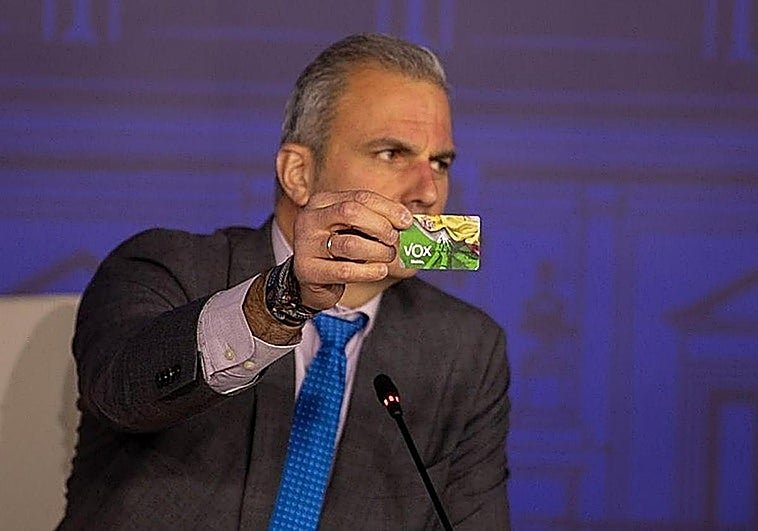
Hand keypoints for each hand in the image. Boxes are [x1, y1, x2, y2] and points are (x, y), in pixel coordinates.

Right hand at [292, 190, 412, 308]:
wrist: (311, 281)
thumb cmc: (338, 251)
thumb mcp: (353, 230)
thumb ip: (375, 220)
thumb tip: (407, 220)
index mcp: (323, 202)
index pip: (360, 197)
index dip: (388, 208)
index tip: (407, 221)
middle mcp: (310, 218)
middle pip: (351, 212)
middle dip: (381, 226)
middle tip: (394, 240)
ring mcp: (306, 244)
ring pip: (350, 244)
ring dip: (378, 251)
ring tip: (388, 256)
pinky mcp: (307, 270)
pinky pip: (344, 270)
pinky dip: (368, 271)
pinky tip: (380, 270)